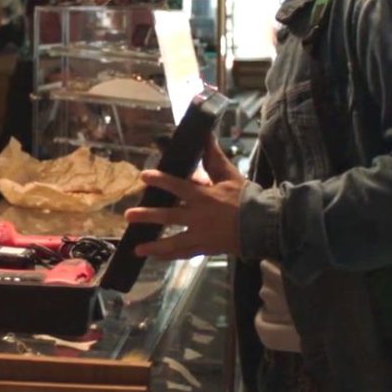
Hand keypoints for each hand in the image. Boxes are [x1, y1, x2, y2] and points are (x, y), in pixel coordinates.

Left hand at [126, 132, 243, 260]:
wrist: (263, 225)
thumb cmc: (245, 197)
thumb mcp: (229, 174)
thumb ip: (213, 157)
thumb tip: (205, 133)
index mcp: (203, 196)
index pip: (177, 186)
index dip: (160, 180)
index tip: (144, 176)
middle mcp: (198, 217)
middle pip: (168, 216)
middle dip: (147, 215)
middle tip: (128, 215)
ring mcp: (201, 235)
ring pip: (173, 242)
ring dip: (153, 245)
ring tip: (136, 248)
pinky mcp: (205, 249)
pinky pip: (183, 254)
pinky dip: (168, 256)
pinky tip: (155, 257)